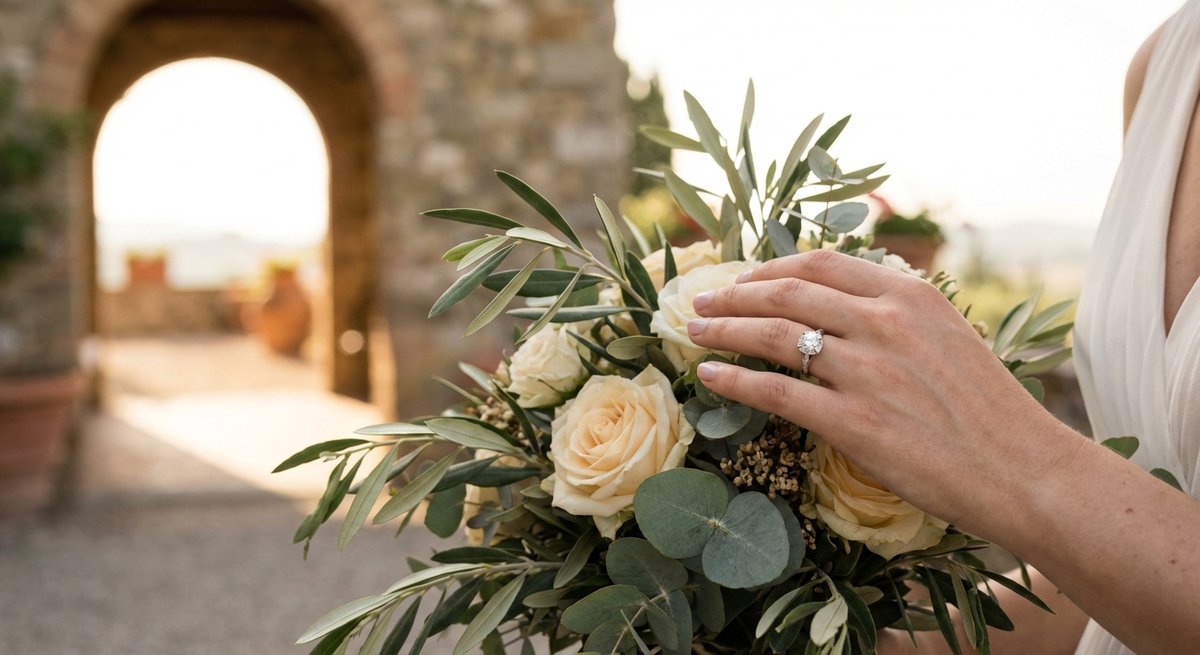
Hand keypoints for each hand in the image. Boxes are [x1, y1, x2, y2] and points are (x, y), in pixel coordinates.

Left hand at [686, 250, 1075, 534]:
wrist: (1026, 471)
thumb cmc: (991, 412)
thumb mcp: (949, 337)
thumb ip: (897, 317)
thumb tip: (842, 308)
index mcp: (909, 295)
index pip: (819, 264)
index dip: (770, 268)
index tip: (742, 279)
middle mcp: (884, 322)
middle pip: (786, 292)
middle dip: (733, 293)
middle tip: (701, 300)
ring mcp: (866, 371)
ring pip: (773, 334)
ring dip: (723, 329)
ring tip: (693, 331)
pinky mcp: (854, 422)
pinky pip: (776, 390)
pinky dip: (735, 379)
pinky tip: (711, 376)